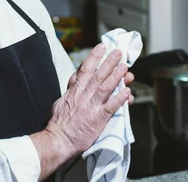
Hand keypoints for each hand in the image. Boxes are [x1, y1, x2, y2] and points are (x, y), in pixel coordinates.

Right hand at [31, 43, 129, 179]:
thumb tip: (75, 79)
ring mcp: (91, 107)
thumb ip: (71, 89)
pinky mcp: (98, 119)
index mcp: (74, 91)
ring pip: (105, 87)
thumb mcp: (61, 101)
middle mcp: (83, 96)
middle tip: (118, 53)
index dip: (94, 57)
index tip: (102, 47)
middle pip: (98, 75)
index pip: (85, 69)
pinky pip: (110, 107)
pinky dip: (119, 99)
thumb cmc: (60, 123)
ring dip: (116, 76)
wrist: (59, 140)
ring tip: (125, 67)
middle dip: (109, 62)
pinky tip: (127, 92)